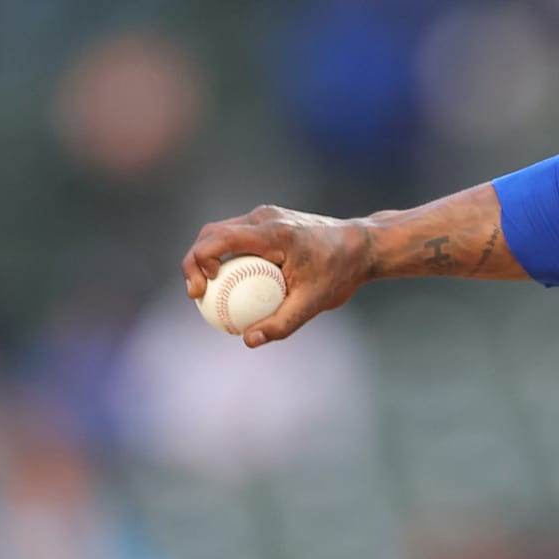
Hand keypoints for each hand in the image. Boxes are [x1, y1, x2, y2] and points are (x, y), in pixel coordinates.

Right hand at [182, 205, 370, 346]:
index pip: (219, 239)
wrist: (364, 246)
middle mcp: (265, 218)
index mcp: (273, 233)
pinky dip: (225, 256)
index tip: (201, 291)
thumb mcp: (315, 302)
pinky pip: (236, 237)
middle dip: (194, 262)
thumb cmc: (341, 272)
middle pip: (211, 233)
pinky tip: (229, 284)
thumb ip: (282, 323)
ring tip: (208, 291)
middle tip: (198, 295)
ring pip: (220, 232)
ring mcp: (266, 217)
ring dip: (206, 258)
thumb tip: (248, 340)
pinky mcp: (269, 223)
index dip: (197, 262)